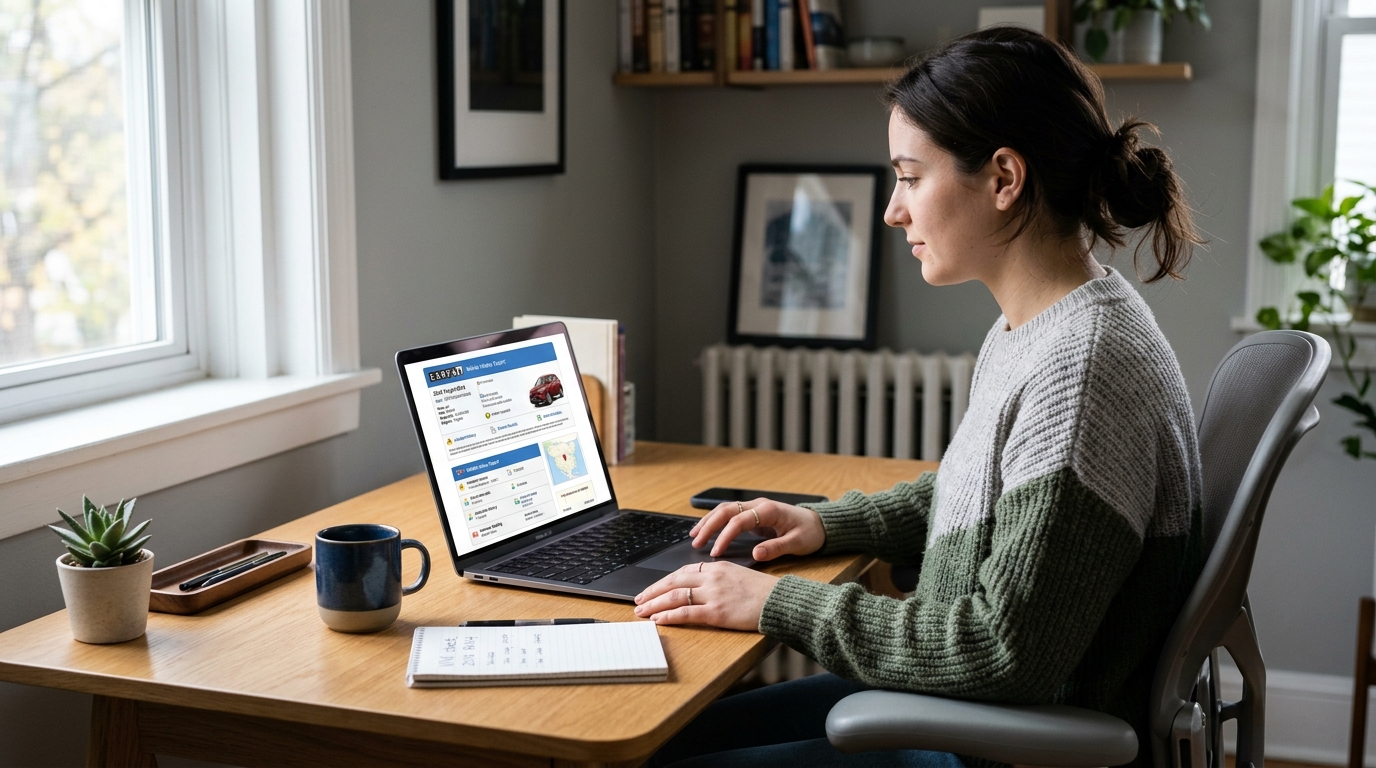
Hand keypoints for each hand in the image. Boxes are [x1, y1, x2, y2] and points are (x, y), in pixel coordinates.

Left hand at [633, 561, 777, 629]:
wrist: (779, 601)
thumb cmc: (762, 592)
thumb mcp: (738, 576)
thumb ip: (717, 579)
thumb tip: (698, 587)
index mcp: (716, 567)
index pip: (682, 572)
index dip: (663, 582)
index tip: (651, 589)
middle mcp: (712, 578)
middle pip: (673, 582)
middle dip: (652, 592)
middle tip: (638, 601)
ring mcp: (713, 594)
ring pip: (675, 596)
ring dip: (655, 604)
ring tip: (642, 612)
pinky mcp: (717, 612)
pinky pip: (686, 613)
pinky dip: (669, 616)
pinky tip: (658, 619)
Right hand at [690, 498, 825, 560]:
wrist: (820, 524)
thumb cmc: (810, 533)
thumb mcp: (798, 543)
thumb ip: (776, 548)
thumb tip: (755, 554)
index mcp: (769, 511)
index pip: (739, 521)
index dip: (724, 536)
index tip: (715, 553)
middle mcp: (759, 505)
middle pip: (726, 510)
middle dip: (708, 526)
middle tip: (696, 542)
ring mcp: (755, 508)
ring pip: (725, 510)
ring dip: (708, 521)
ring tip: (694, 536)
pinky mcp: (754, 515)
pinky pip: (730, 515)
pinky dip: (716, 522)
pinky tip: (705, 531)